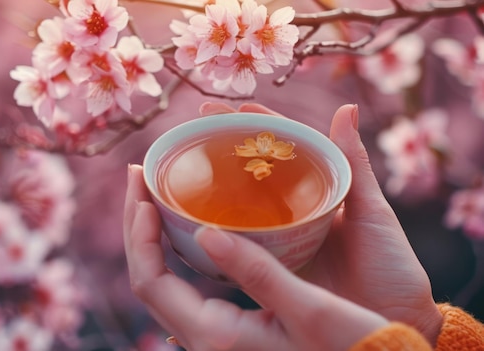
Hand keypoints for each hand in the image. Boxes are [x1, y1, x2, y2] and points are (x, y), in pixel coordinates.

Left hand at [124, 164, 388, 349]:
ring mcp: (213, 338)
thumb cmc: (351, 345)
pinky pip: (181, 287)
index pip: (150, 280)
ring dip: (151, 237)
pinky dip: (171, 251)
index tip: (144, 190)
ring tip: (151, 193)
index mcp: (216, 336)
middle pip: (147, 279)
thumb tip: (204, 231)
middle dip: (136, 226)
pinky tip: (181, 226)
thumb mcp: (308, 307)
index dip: (139, 233)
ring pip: (161, 283)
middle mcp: (205, 341)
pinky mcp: (225, 330)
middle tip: (138, 176)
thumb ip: (256, 272)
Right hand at [199, 102, 443, 342]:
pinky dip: (217, 228)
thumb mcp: (373, 213)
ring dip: (215, 183)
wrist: (389, 322)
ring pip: (241, 204)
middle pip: (254, 171)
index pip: (283, 147)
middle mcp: (294, 210)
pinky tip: (195, 218)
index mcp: (320, 189)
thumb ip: (355, 166)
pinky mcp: (269, 268)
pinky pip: (238, 243)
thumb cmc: (390, 268)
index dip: (256, 124)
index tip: (228, 106)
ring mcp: (280, 238)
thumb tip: (346, 108)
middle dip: (224, 145)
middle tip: (196, 125)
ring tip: (187, 162)